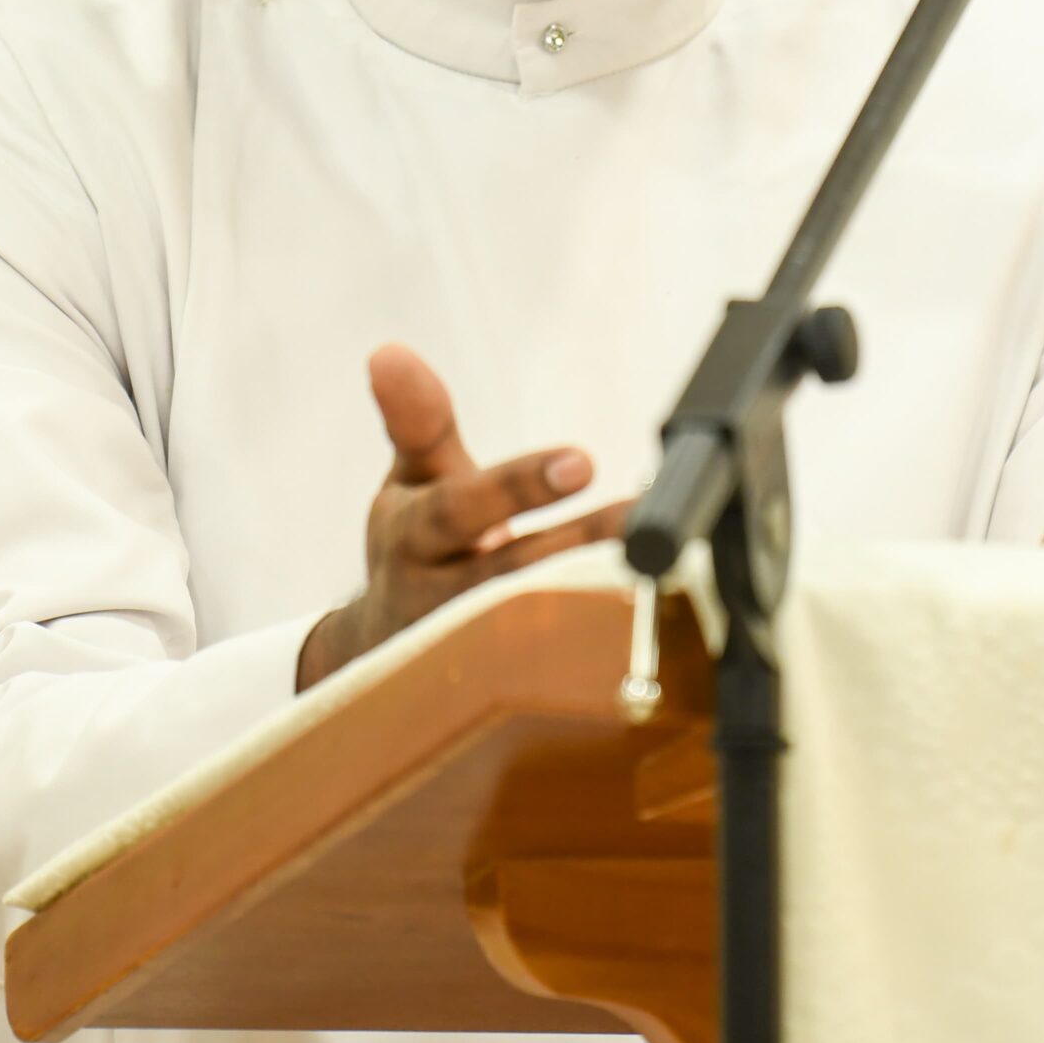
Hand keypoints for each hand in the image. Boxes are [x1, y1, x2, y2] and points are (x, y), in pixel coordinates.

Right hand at [296, 343, 632, 687]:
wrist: (386, 647)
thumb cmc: (417, 543)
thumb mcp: (413, 479)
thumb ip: (419, 420)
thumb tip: (389, 351)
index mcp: (413, 537)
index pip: (462, 509)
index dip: (521, 487)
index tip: (584, 460)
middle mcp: (437, 600)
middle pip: (508, 576)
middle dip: (575, 546)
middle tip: (637, 516)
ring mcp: (468, 655)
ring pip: (539, 629)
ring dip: (600, 594)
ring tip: (656, 558)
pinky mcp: (500, 691)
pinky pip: (556, 671)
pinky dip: (600, 643)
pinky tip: (649, 614)